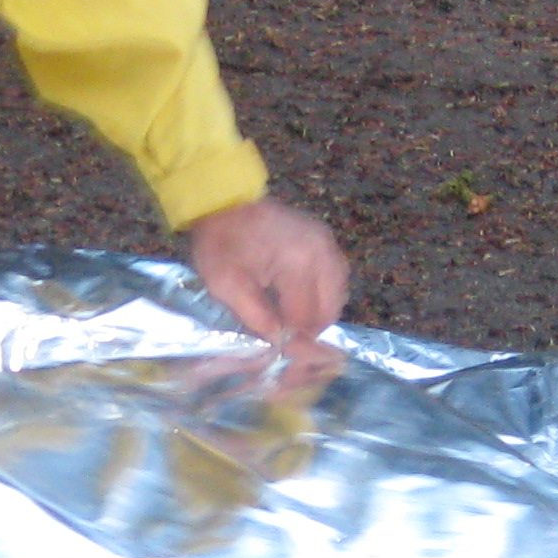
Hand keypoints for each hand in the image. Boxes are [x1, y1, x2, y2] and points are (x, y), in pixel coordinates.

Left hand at [183, 197, 348, 342]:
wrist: (225, 200)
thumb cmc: (221, 242)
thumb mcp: (225, 284)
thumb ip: (255, 316)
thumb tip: (279, 344)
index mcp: (299, 262)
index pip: (306, 318)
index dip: (293, 343)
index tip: (279, 357)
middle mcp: (323, 253)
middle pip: (329, 310)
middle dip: (308, 331)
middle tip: (285, 342)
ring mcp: (328, 244)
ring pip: (337, 297)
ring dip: (317, 315)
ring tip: (290, 323)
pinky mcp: (326, 240)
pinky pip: (334, 279)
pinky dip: (321, 297)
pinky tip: (298, 302)